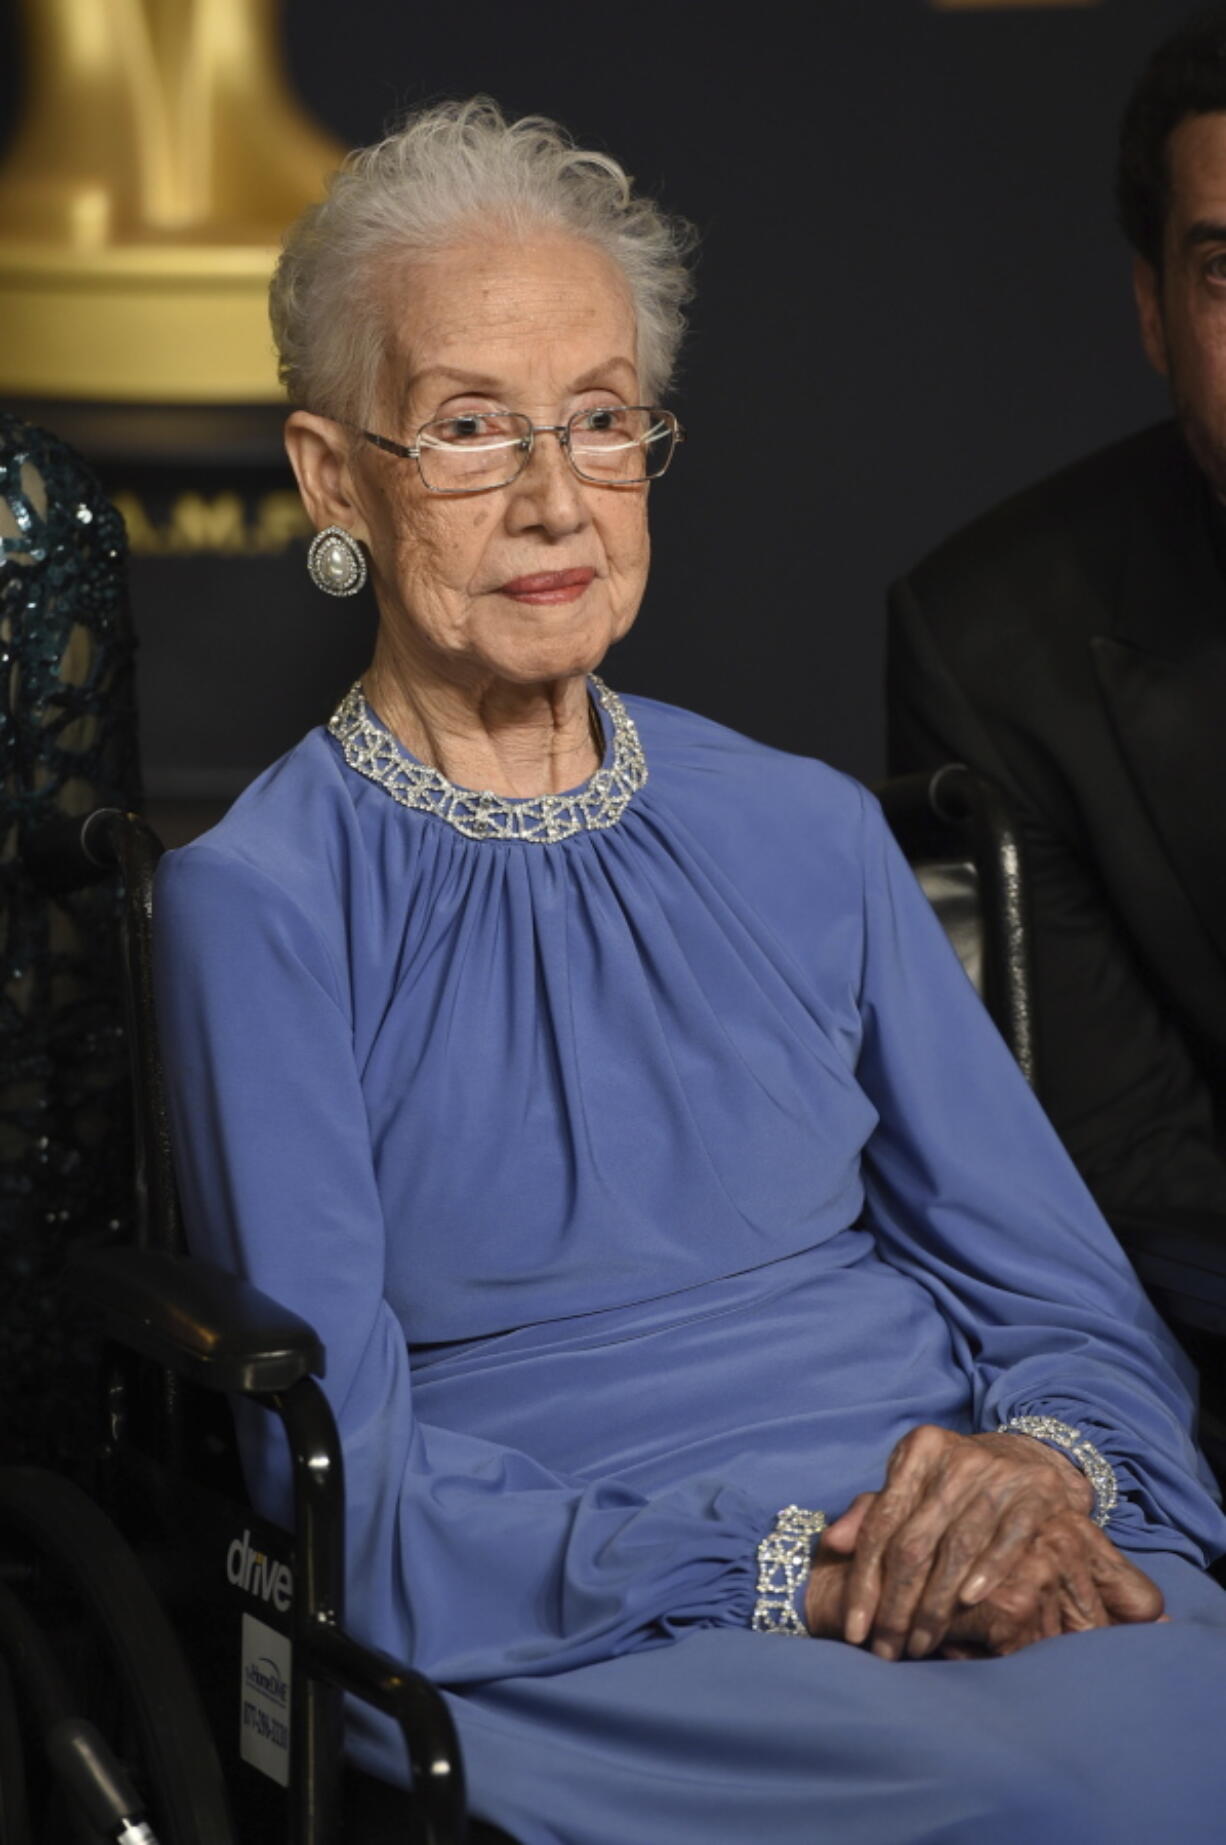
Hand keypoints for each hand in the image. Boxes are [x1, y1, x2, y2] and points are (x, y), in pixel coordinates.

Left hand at [819, 1424, 1158, 1659]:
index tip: (854, 1630)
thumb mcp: (911, 1487)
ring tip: (919, 1645)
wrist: (1025, 1460)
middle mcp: (956, 1459)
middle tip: (886, 1649)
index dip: (864, 1582)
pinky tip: (967, 1604)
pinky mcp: (1035, 1493)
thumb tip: (832, 1542)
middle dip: (896, 1606)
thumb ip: (869, 1515)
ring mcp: (998, 1475)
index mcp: (918, 1451)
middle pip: (915, 1544)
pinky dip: (987, 1572)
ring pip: (956, 1550)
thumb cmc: (953, 1485)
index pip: (881, 1525)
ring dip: (935, 1606)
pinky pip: (1007, 1540)